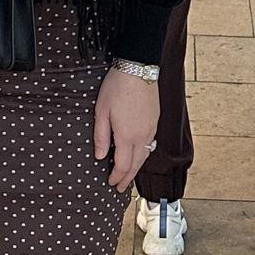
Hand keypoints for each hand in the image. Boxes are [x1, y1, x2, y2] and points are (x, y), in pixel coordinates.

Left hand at [94, 66, 160, 192]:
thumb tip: (99, 156)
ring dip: (136, 167)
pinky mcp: (155, 120)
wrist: (138, 67)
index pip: (123, 165)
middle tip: (120, 187)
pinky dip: (143, 154)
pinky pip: (150, 144)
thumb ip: (101, 136)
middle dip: (127, 178)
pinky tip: (138, 153)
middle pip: (136, 165)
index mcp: (127, 136)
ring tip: (128, 174)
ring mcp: (151, 129)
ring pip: (145, 155)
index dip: (117, 177)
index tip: (111, 183)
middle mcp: (142, 136)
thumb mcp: (101, 110)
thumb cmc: (117, 86)